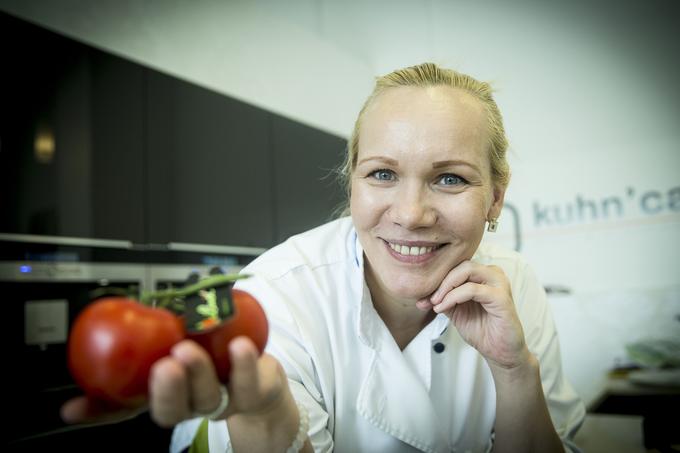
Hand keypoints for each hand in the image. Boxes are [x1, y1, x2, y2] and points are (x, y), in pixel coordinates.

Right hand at [61, 336, 287, 427]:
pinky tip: (239, 345)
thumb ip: (149, 337)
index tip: (76, 406)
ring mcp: (222, 401)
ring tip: (188, 349)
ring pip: (206, 398)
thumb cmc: (215, 356)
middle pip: (170, 411)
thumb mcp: (179, 341)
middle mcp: (190, 403)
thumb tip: (104, 325)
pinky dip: (243, 365)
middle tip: (161, 365)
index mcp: (167, 394)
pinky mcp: (253, 393)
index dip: (100, 410)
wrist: (265, 380)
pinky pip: (247, 384)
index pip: (127, 409)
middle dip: (163, 391)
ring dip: (197, 374)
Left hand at [417, 260, 529, 369]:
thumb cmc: (482, 330)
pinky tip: (444, 307)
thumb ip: (441, 300)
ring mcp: (499, 284)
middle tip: (430, 298)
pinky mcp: (501, 297)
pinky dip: (454, 296)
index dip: (437, 278)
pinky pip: (472, 289)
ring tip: (436, 302)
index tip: (422, 296)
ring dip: (446, 286)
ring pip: (467, 270)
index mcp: (482, 275)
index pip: (456, 265)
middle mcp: (492, 274)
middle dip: (441, 280)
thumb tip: (420, 298)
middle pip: (461, 264)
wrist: (499, 351)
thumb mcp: (455, 311)